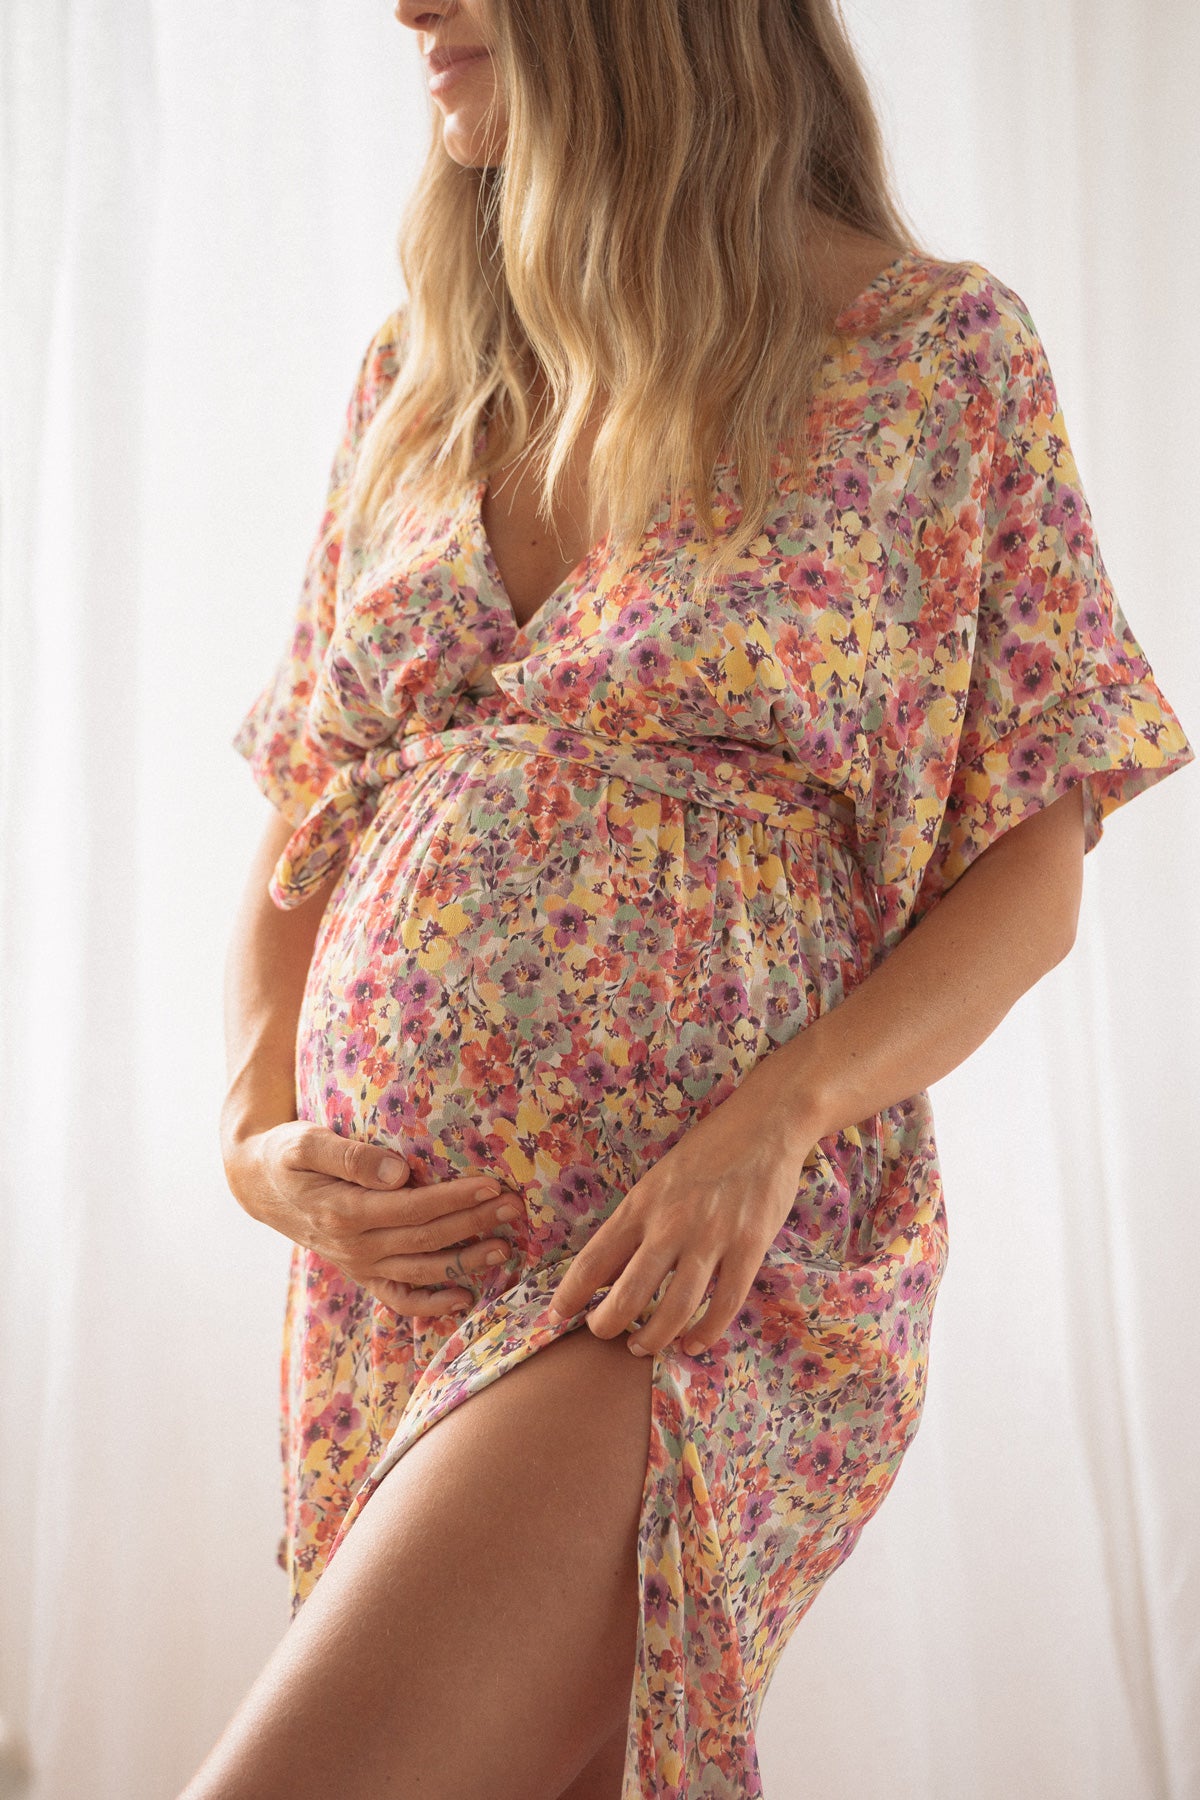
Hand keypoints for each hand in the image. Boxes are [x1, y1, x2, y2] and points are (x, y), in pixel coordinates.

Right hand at [223, 1122, 525, 1318]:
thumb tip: (398, 1170)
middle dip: (474, 1224)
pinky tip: (465, 1298)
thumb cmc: (287, 1154)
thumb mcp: (305, 1142)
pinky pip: (399, 1298)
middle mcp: (353, 1246)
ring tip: (506, 1247)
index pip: (412, 1208)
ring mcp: (358, 1264)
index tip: (492, 1184)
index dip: (455, 1199)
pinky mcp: (361, 1272)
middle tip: (515, 1208)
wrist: (260, 1184)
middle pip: (426, 1238)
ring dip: (466, 1261)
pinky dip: (432, 1305)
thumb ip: (349, 1156)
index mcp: (342, 1212)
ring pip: (421, 1270)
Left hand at [547, 1074, 820, 1356]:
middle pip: (628, 1294)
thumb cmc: (706, 1152)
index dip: (570, 1295)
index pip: (594, 1259)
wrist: (765, 1123)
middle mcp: (671, 1223)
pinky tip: (693, 1343)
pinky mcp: (749, 1247)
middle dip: (608, 1326)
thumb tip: (603, 1273)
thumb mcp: (658, 1180)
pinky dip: (705, 1332)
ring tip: (642, 1346)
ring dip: (654, 1338)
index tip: (556, 1316)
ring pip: (674, 1308)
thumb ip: (634, 1225)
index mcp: (642, 1204)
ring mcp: (712, 1237)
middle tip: (604, 1335)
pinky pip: (724, 1304)